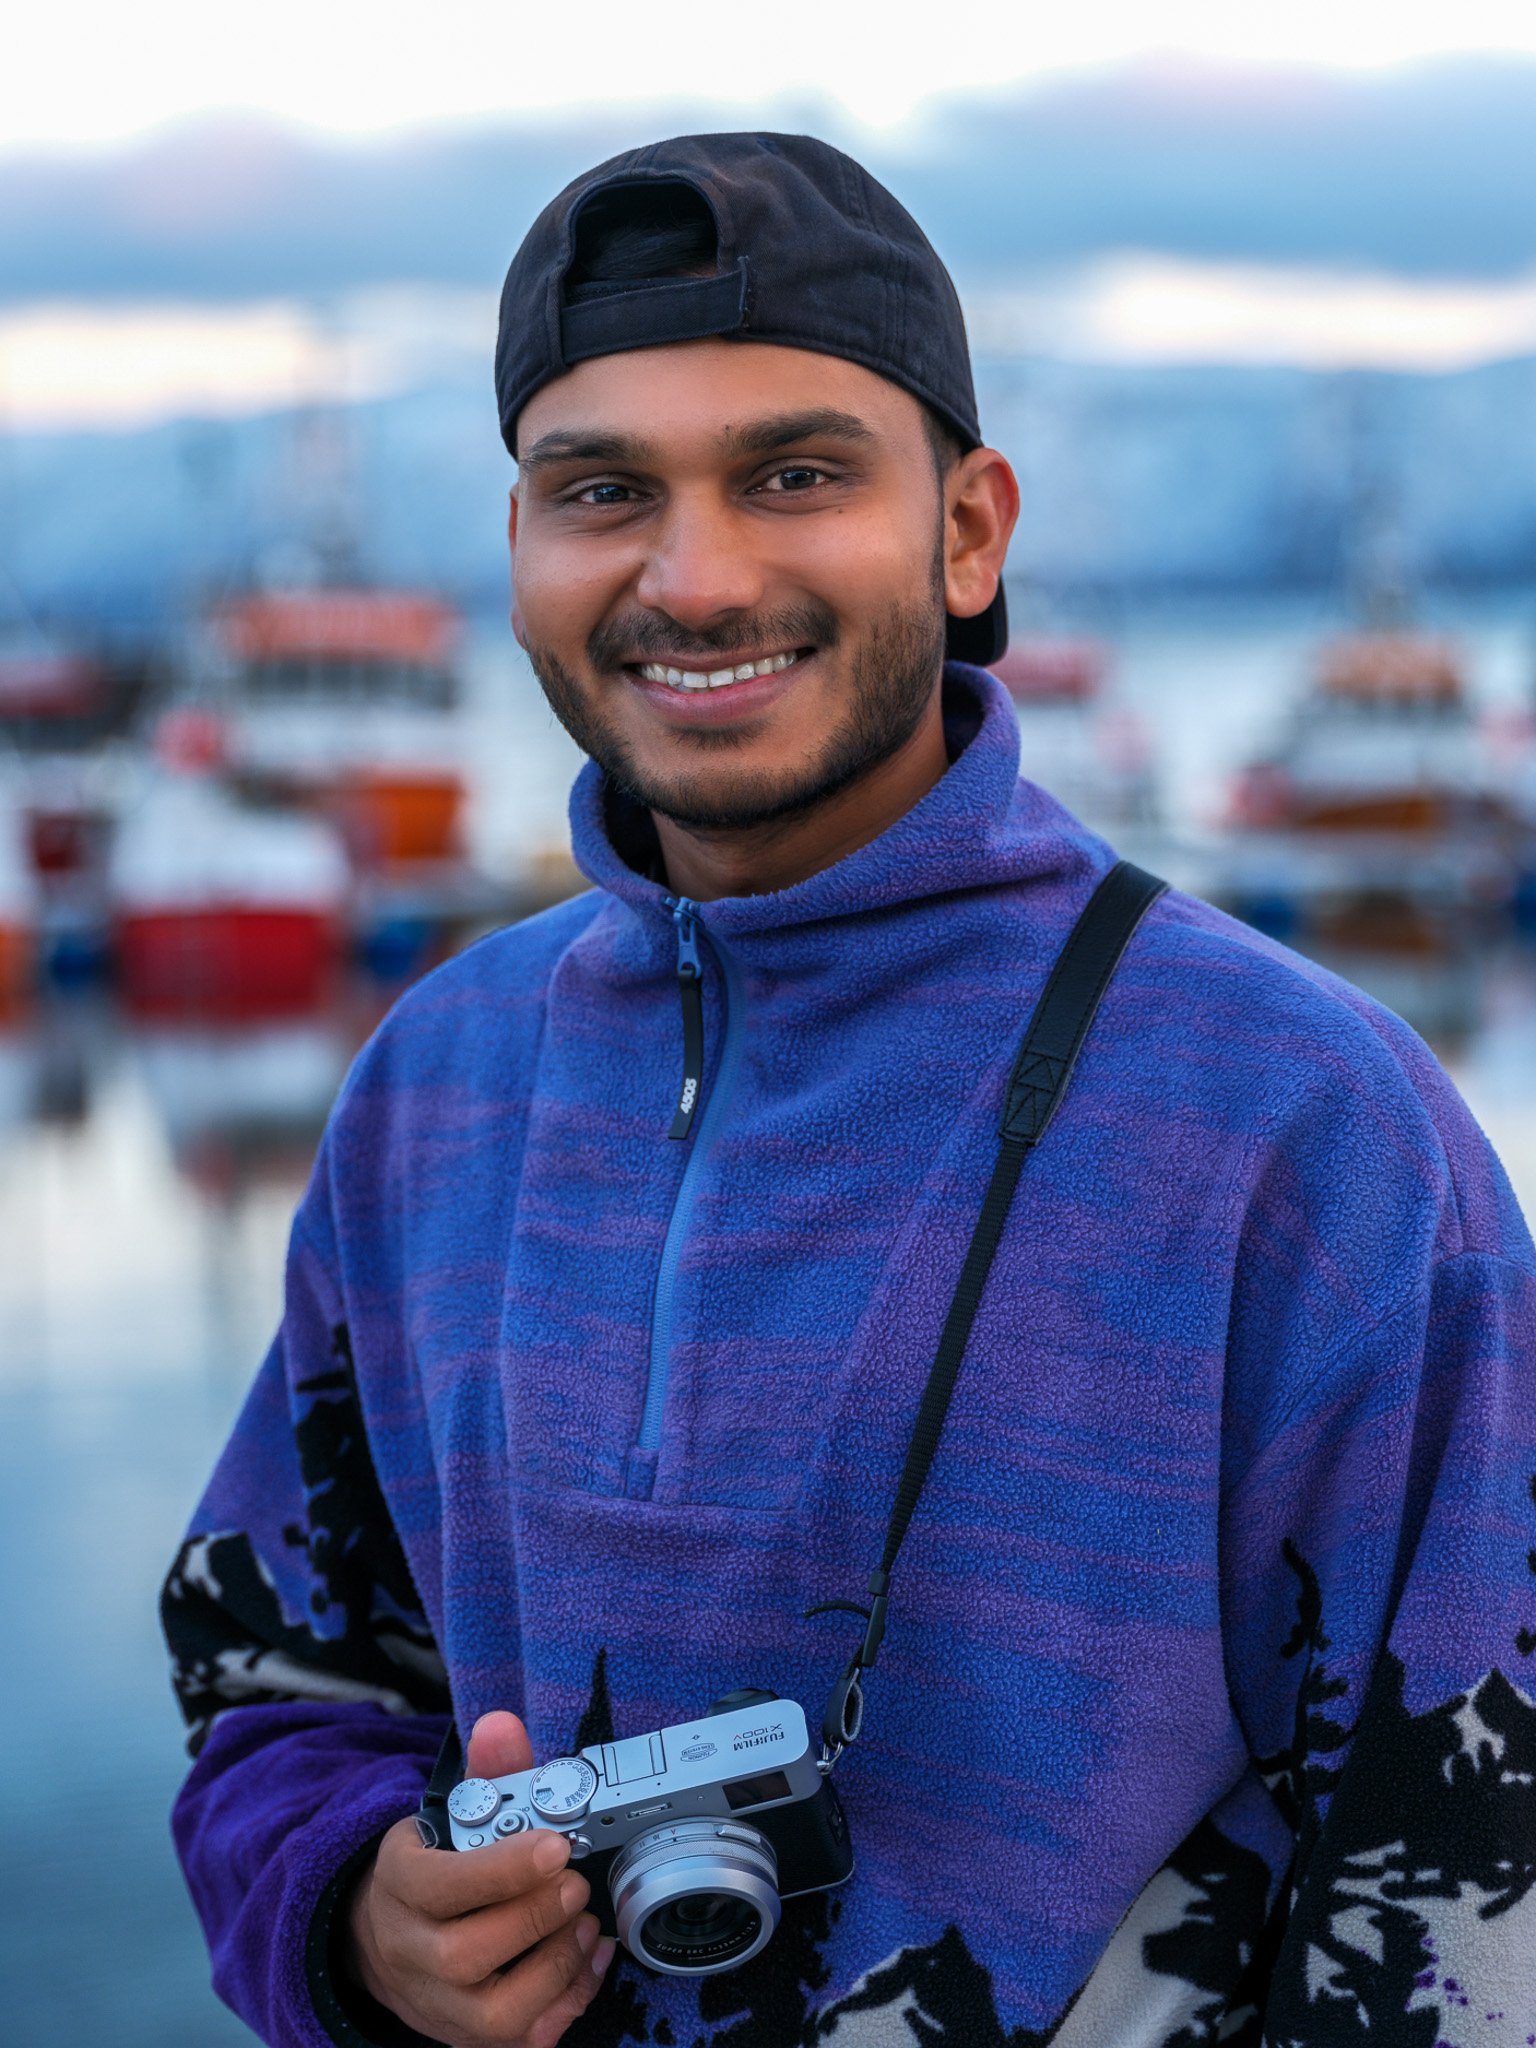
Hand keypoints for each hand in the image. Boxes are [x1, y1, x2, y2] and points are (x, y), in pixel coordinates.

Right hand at [344, 1711, 615, 2047]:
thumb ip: (485, 1772)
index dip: (502, 1870)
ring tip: (586, 1921)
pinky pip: (524, 2038)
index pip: (440, 1886)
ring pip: (497, 2013)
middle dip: (534, 1917)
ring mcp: (440, 2006)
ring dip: (556, 1965)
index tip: (554, 1845)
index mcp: (399, 1885)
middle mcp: (411, 1954)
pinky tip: (591, 1956)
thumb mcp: (447, 1814)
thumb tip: (502, 1726)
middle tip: (576, 1882)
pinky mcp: (471, 2038)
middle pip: (466, 1955)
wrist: (385, 1940)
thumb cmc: (432, 1868)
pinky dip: (569, 2001)